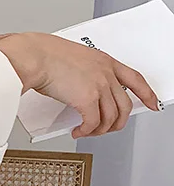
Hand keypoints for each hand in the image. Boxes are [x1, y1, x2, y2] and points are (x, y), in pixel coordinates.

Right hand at [0, 32, 159, 138]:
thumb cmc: (43, 55)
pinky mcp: (87, 99)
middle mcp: (106, 73)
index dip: (146, 94)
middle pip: (124, 106)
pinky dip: (86, 131)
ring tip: (86, 130)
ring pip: (110, 118)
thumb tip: (78, 94)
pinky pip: (93, 123)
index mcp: (104, 61)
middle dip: (116, 123)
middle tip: (105, 129)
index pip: (136, 79)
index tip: (151, 103)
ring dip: (99, 130)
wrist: (33, 56)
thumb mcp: (72, 60)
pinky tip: (78, 131)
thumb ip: (83, 76)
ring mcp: (98, 86)